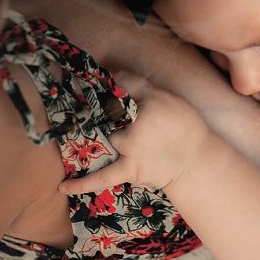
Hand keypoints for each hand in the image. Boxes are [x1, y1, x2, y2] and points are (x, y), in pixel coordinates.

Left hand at [60, 81, 206, 203]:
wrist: (197, 160)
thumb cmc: (184, 125)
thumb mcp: (165, 96)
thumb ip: (138, 84)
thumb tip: (111, 73)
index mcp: (146, 102)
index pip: (119, 89)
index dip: (107, 87)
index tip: (92, 82)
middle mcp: (135, 125)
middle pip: (106, 115)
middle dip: (99, 114)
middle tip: (90, 111)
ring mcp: (130, 150)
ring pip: (103, 140)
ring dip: (92, 138)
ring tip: (77, 135)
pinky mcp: (130, 171)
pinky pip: (102, 178)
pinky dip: (82, 184)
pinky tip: (62, 186)